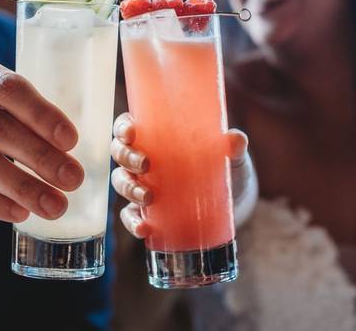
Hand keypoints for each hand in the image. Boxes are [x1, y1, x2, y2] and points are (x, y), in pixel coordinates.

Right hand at [109, 112, 247, 238]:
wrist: (233, 203)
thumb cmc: (225, 168)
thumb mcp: (231, 156)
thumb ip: (233, 148)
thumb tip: (236, 140)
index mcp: (156, 136)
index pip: (128, 126)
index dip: (122, 127)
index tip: (131, 132)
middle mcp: (143, 159)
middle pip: (120, 153)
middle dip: (126, 157)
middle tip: (146, 164)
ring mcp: (143, 186)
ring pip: (121, 183)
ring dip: (128, 189)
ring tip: (148, 197)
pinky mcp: (149, 213)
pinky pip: (131, 216)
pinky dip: (132, 222)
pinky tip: (143, 228)